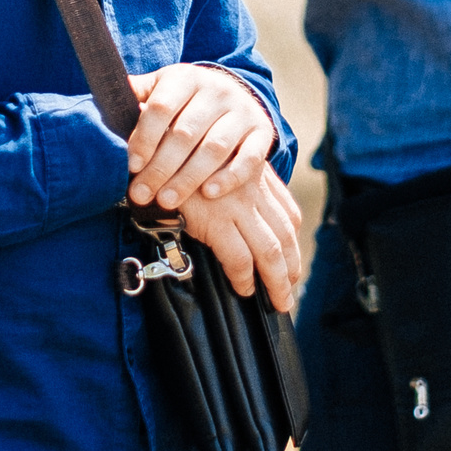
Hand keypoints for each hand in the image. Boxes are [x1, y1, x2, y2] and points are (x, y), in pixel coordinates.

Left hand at [125, 64, 277, 211]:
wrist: (233, 93)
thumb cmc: (186, 99)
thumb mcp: (162, 88)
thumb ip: (137, 94)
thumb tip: (106, 96)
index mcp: (186, 78)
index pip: (161, 107)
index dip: (144, 138)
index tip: (131, 166)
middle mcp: (217, 90)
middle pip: (185, 133)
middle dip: (160, 168)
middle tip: (141, 194)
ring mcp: (242, 111)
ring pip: (215, 148)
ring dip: (189, 178)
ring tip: (168, 201)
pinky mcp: (262, 132)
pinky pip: (249, 157)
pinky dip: (230, 177)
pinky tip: (209, 193)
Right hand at [174, 167, 304, 309]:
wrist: (157, 148)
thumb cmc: (179, 155)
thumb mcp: (215, 157)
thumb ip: (233, 179)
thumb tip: (237, 210)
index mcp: (256, 173)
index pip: (288, 214)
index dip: (293, 243)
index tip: (291, 261)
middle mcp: (253, 189)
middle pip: (285, 237)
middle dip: (291, 268)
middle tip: (288, 293)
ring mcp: (237, 205)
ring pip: (270, 251)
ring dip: (277, 281)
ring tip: (278, 302)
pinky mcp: (216, 220)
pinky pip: (239, 257)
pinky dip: (244, 278)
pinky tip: (244, 290)